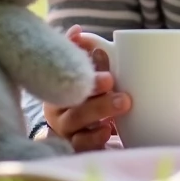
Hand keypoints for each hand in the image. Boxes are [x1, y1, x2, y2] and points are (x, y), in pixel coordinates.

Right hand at [43, 25, 130, 151]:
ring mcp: (67, 132)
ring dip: (99, 109)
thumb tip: (77, 30)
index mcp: (57, 88)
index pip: (63, 73)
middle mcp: (58, 110)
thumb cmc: (86, 96)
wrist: (82, 136)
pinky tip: (109, 130)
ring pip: (76, 122)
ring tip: (122, 102)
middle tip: (111, 79)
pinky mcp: (78, 150)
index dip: (77, 60)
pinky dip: (95, 138)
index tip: (98, 50)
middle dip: (92, 82)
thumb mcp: (83, 71)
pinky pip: (82, 146)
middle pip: (71, 96)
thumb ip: (80, 50)